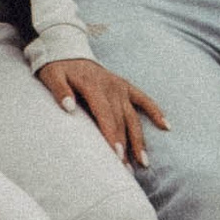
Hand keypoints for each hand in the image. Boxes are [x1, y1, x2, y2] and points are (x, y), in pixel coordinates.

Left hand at [38, 57, 169, 166]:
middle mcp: (111, 87)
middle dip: (126, 146)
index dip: (112, 136)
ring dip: (139, 139)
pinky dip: (155, 111)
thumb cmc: (57, 67)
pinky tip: (166, 126)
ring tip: (144, 162)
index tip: (117, 155)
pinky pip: (144, 99)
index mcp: (94, 86)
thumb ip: (60, 91)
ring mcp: (120, 87)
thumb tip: (68, 108)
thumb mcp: (52, 76)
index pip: (105, 115)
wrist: (67, 49)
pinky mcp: (125, 86)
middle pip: (121, 121)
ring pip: (133, 117)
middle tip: (128, 170)